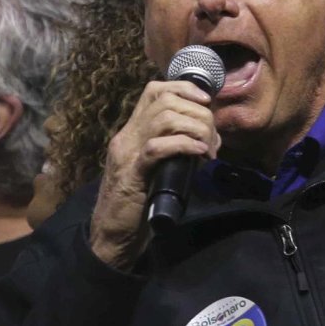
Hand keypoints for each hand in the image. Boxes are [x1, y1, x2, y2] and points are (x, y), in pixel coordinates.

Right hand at [89, 80, 219, 270]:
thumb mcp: (157, 168)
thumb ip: (173, 150)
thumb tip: (207, 139)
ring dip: (195, 128)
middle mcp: (127, 137)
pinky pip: (157, 148)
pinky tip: (199, 153)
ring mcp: (127, 154)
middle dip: (197, 113)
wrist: (112, 237)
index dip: (184, 88)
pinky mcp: (131, 175)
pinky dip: (183, 145)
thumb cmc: (138, 204)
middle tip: (212, 138)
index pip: (154, 91)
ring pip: (164, 118)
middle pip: (165, 101)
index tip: (206, 101)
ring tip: (207, 148)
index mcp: (132, 133)